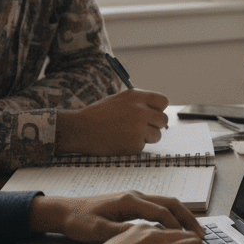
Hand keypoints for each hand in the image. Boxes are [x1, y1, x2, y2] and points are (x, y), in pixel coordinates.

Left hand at [29, 190, 206, 243]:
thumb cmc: (79, 221)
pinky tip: (174, 232)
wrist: (64, 212)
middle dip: (189, 219)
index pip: (163, 212)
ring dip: (182, 218)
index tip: (192, 242)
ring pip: (166, 205)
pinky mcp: (130, 205)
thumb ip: (123, 232)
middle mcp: (135, 196)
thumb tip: (146, 236)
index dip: (179, 227)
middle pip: (171, 204)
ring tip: (194, 235)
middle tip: (202, 237)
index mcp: (129, 201)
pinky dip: (171, 219)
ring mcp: (134, 199)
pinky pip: (158, 209)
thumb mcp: (99, 231)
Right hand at [55, 89, 169, 155]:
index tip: (152, 115)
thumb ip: (138, 103)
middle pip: (163, 120)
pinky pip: (143, 146)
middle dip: (155, 125)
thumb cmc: (97, 115)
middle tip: (142, 128)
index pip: (163, 101)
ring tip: (128, 135)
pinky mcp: (135, 144)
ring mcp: (139, 127)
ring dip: (147, 137)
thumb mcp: (119, 100)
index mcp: (136, 96)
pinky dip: (134, 146)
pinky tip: (120, 141)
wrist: (80, 129)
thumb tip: (156, 111)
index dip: (158, 109)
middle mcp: (141, 110)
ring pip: (157, 135)